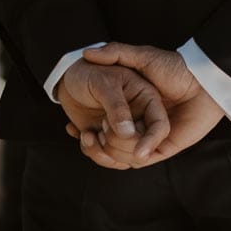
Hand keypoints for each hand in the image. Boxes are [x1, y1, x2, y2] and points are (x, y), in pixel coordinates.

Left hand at [55, 60, 169, 168]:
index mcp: (148, 100)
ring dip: (102, 152)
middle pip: (141, 146)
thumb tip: (128, 133)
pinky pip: (106, 158)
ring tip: (86, 134)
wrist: (70, 77)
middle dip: (118, 145)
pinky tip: (81, 134)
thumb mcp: (104, 83)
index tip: (139, 155)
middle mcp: (139, 117)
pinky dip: (91, 151)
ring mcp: (123, 130)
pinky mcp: (107, 139)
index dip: (152, 141)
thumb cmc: (90, 73)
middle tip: (101, 126)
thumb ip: (117, 107)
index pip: (160, 126)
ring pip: (123, 158)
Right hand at [77, 44, 227, 166]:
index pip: (108, 124)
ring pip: (124, 154)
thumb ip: (117, 53)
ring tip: (96, 136)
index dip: (89, 127)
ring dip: (108, 149)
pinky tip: (114, 144)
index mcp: (136, 107)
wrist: (205, 80)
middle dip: (95, 143)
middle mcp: (142, 124)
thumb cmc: (176, 67)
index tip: (71, 125)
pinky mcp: (167, 147)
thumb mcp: (143, 57)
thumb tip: (86, 53)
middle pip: (112, 143)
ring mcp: (154, 137)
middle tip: (82, 134)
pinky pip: (142, 158)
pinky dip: (128, 155)